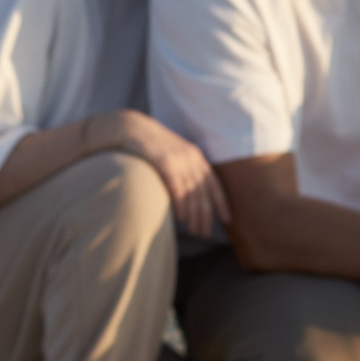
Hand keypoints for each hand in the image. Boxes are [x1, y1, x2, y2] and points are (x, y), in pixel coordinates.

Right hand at [108, 109, 229, 241]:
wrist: (131, 127)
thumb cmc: (148, 145)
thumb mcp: (171, 154)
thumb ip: (182, 169)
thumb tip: (186, 192)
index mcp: (196, 157)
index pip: (214, 184)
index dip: (222, 203)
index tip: (227, 220)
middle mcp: (191, 158)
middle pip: (203, 192)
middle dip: (206, 215)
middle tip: (204, 232)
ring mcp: (178, 160)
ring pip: (192, 193)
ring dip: (195, 215)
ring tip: (194, 230)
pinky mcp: (164, 162)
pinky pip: (177, 188)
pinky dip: (181, 204)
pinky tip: (182, 218)